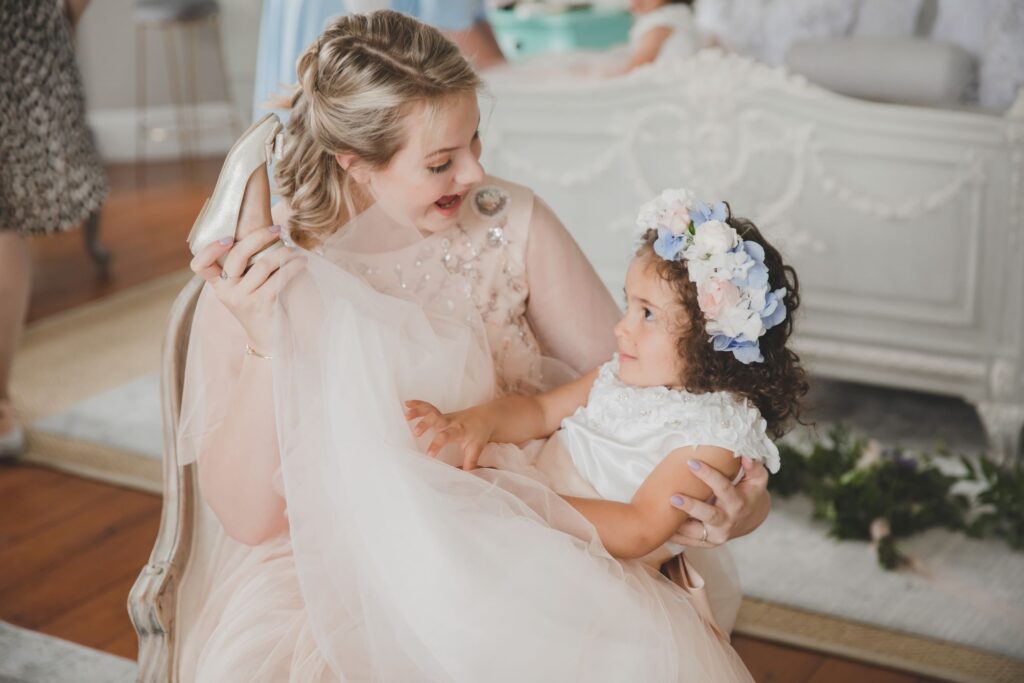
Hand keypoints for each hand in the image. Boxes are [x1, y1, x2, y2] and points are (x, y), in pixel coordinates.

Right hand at [190, 225, 304, 353]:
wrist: (269, 341)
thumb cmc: (260, 307)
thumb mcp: (244, 289)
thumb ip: (244, 269)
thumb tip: (263, 232)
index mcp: (218, 286)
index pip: (200, 265)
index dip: (209, 249)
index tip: (229, 239)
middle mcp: (226, 292)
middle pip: (236, 256)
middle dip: (259, 237)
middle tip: (276, 229)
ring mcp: (242, 299)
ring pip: (262, 264)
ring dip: (284, 252)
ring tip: (296, 252)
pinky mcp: (261, 304)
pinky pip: (279, 277)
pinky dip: (293, 267)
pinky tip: (302, 264)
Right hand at [403, 400, 493, 469]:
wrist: (485, 417)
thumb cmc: (480, 433)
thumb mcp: (477, 448)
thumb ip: (470, 461)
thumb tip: (465, 476)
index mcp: (459, 430)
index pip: (446, 436)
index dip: (437, 444)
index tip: (429, 454)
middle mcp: (450, 421)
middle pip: (437, 418)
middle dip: (425, 424)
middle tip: (415, 433)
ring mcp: (445, 416)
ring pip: (431, 410)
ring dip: (419, 411)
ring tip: (406, 416)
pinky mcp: (441, 414)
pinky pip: (429, 407)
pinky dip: (418, 404)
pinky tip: (407, 404)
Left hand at [667, 457, 770, 548]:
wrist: (751, 519)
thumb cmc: (750, 493)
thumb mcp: (757, 479)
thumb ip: (753, 467)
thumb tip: (746, 456)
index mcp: (738, 503)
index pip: (723, 488)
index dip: (708, 475)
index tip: (692, 462)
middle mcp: (728, 521)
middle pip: (709, 515)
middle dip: (691, 507)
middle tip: (673, 497)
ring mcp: (717, 535)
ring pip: (695, 532)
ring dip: (678, 525)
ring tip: (659, 515)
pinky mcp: (708, 543)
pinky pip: (689, 542)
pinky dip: (675, 536)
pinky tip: (660, 528)